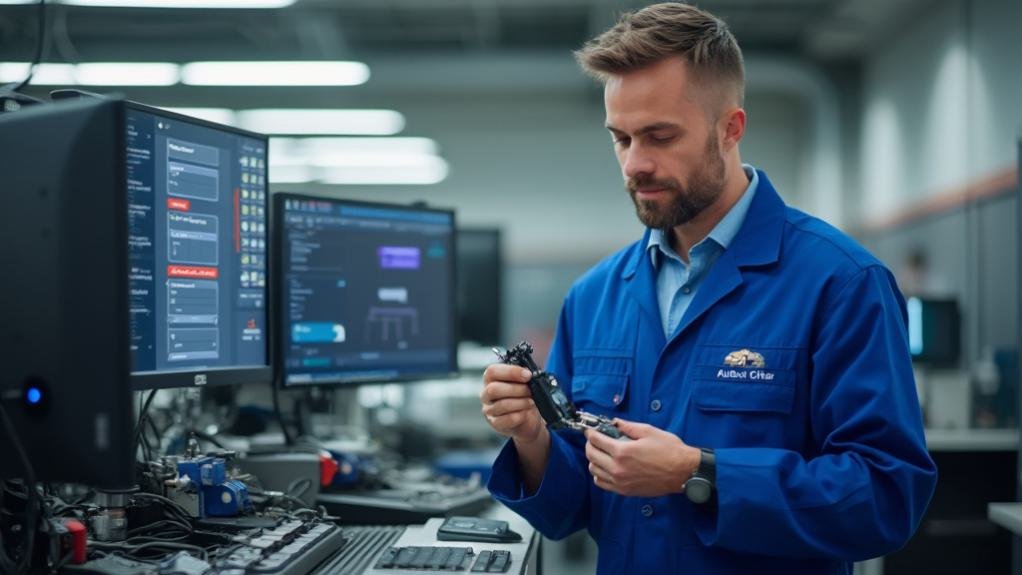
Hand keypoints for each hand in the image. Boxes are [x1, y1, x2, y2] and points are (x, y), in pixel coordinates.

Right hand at [480, 363, 545, 445]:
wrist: (528, 419)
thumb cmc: (523, 396)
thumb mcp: (522, 382)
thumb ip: (522, 375)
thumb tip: (527, 372)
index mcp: (490, 379)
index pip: (492, 371)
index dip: (511, 372)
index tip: (528, 375)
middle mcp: (486, 394)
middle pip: (493, 389)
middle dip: (517, 389)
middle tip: (530, 391)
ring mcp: (488, 410)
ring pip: (501, 405)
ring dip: (521, 402)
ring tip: (531, 402)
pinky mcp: (495, 423)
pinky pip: (506, 419)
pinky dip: (520, 415)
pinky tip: (526, 413)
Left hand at [585, 418, 699, 496]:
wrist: (683, 472)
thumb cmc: (670, 451)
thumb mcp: (649, 432)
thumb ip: (628, 426)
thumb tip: (614, 422)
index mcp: (623, 451)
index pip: (596, 440)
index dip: (591, 433)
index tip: (591, 430)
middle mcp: (618, 468)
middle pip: (591, 455)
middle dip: (590, 444)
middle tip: (595, 439)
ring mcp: (620, 481)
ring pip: (594, 470)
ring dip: (594, 459)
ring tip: (601, 453)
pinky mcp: (625, 491)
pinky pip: (602, 483)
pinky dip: (599, 474)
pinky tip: (606, 467)